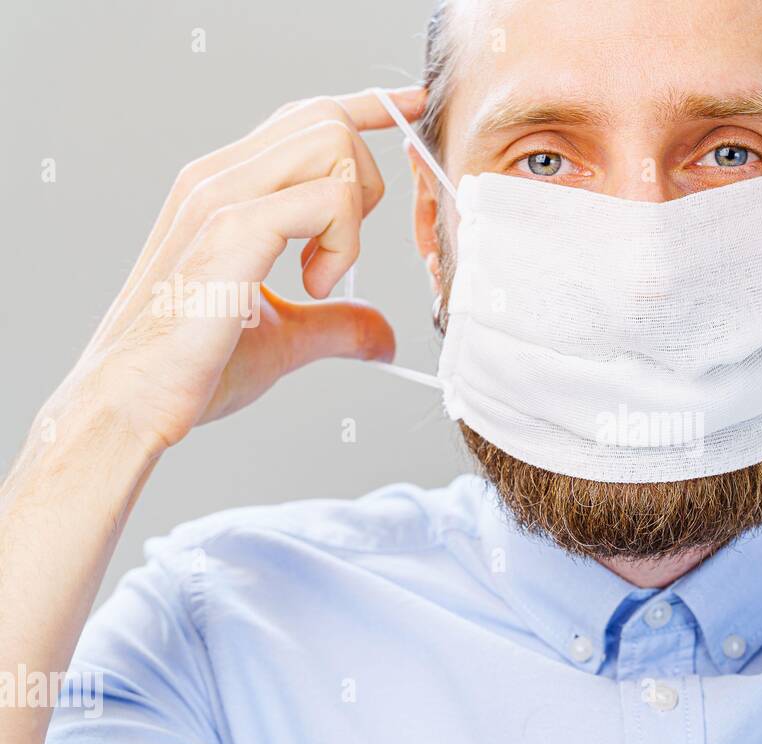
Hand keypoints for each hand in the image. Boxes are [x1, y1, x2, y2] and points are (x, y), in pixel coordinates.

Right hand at [65, 87, 424, 455]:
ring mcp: (220, 197)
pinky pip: (325, 199)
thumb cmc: (191, 369)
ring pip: (331, 143)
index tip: (410, 107)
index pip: (304, 120)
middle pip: (327, 120)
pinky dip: (342, 244)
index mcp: (226, 189)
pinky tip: (316, 286)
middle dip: (366, 181)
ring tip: (323, 276)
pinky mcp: (231, 229)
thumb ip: (337, 324)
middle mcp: (218, 177)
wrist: (133, 402)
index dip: (367, 107)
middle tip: (342, 252)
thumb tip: (382, 336)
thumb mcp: (287, 339)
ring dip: (353, 214)